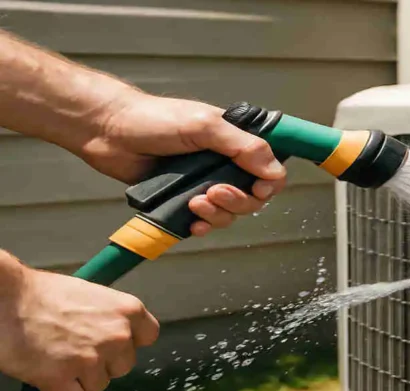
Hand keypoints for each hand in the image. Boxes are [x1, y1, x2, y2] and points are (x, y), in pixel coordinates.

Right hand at [0, 256, 158, 390]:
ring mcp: (91, 359)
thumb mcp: (89, 294)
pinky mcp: (62, 379)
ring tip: (54, 357)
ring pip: (97, 385)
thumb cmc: (42, 293)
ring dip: (77, 379)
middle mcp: (118, 336)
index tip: (114, 343)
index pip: (149, 336)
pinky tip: (44, 376)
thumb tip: (115, 334)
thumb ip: (108, 317)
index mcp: (129, 310)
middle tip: (74, 349)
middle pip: (123, 366)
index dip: (130, 342)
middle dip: (102, 363)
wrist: (5, 299)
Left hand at [80, 93, 286, 235]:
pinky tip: (192, 223)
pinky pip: (205, 222)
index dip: (268, 184)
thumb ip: (243, 147)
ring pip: (229, 213)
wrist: (107, 131)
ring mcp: (203, 184)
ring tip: (193, 203)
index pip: (269, 170)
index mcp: (234, 142)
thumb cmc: (152, 118)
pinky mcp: (182, 201)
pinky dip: (203, 226)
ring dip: (217, 215)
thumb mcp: (205, 126)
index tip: (257, 189)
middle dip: (237, 201)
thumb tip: (274, 171)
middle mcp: (222, 164)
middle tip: (213, 193)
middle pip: (252, 198)